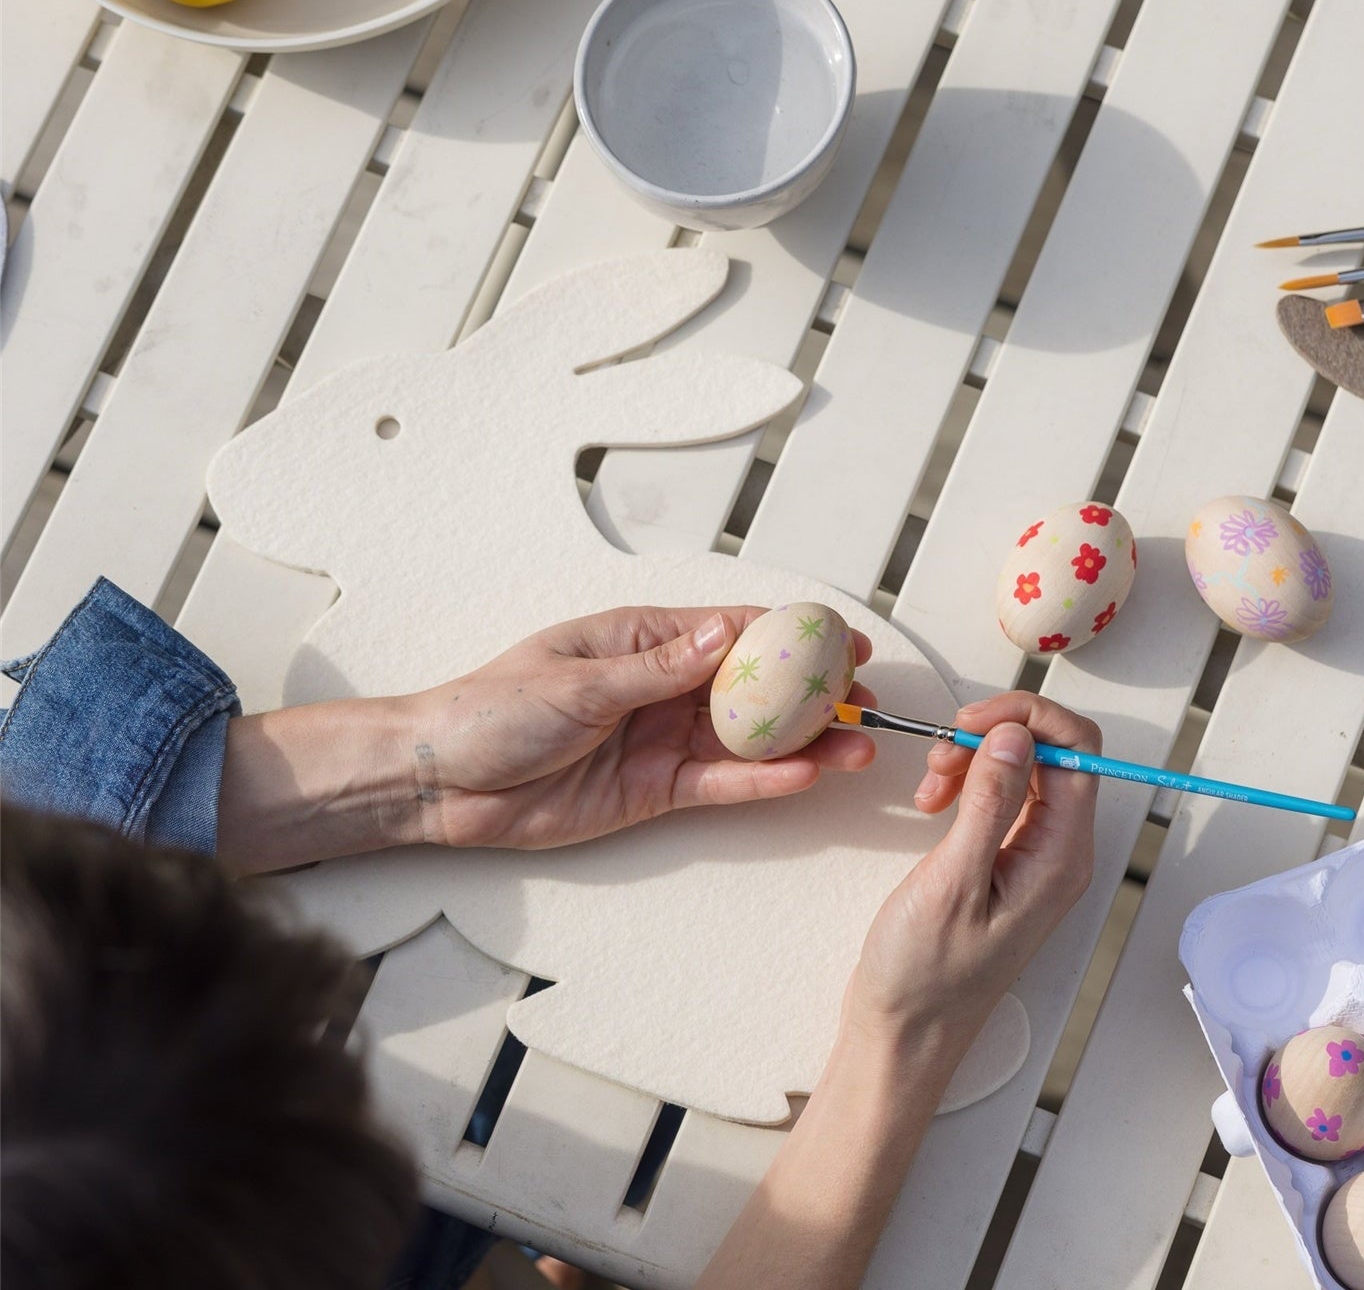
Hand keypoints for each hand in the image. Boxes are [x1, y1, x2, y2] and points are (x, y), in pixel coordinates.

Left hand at [410, 607, 876, 849]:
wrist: (443, 782)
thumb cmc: (493, 709)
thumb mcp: (578, 681)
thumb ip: (659, 668)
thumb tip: (727, 634)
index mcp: (643, 640)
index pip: (732, 629)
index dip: (792, 633)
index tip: (842, 640)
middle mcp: (662, 686)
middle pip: (754, 686)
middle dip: (812, 691)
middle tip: (865, 699)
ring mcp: (662, 738)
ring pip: (748, 740)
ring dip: (802, 743)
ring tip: (856, 747)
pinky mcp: (655, 790)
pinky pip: (720, 784)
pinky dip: (762, 783)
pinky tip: (803, 777)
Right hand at [843, 692, 1098, 1066]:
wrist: (903, 1030)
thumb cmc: (925, 972)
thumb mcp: (953, 881)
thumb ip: (989, 802)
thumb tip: (1015, 733)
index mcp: (1062, 856)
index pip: (1078, 750)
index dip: (1029, 718)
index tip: (970, 721)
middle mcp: (1060, 851)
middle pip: (1052, 753)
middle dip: (995, 735)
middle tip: (939, 754)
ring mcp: (1033, 855)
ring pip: (1021, 769)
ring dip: (974, 758)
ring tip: (929, 786)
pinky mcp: (1005, 859)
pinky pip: (1000, 796)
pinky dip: (966, 783)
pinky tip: (932, 803)